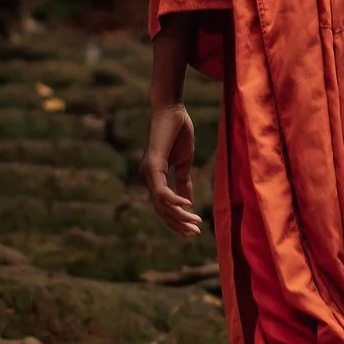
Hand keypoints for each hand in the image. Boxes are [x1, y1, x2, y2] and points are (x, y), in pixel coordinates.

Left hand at [141, 102, 203, 237]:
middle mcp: (148, 178)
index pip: (163, 207)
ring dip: (179, 216)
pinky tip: (188, 205)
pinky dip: (175, 200)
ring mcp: (148, 172)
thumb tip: (188, 202)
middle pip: (161, 210)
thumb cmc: (177, 132)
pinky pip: (162, 190)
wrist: (171, 109)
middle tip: (195, 234)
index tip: (192, 231)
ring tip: (195, 224)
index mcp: (155, 178)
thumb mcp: (184, 162)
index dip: (177, 220)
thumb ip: (184, 181)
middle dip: (178, 224)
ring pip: (161, 204)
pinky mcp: (152, 164)